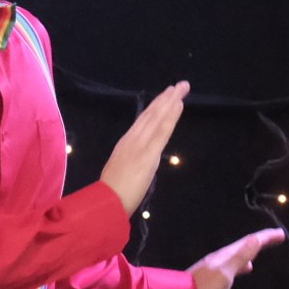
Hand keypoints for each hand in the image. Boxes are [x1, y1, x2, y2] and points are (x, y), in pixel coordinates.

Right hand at [100, 84, 188, 218]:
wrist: (107, 202)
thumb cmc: (111, 194)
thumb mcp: (120, 171)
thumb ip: (132, 161)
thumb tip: (143, 158)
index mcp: (125, 144)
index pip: (143, 121)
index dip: (155, 107)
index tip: (165, 96)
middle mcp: (132, 139)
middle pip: (151, 115)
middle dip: (165, 99)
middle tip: (179, 85)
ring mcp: (140, 145)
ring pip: (157, 118)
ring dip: (170, 102)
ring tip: (181, 89)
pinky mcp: (148, 153)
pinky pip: (162, 131)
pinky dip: (170, 116)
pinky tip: (178, 105)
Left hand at [187, 228, 287, 288]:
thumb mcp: (226, 273)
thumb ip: (240, 257)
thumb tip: (256, 238)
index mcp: (225, 255)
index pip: (249, 242)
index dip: (266, 237)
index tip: (281, 234)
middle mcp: (219, 258)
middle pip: (243, 246)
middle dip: (259, 242)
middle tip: (275, 240)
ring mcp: (212, 267)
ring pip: (236, 256)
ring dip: (249, 253)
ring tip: (258, 257)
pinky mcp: (208, 277)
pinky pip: (230, 266)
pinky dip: (239, 265)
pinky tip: (239, 272)